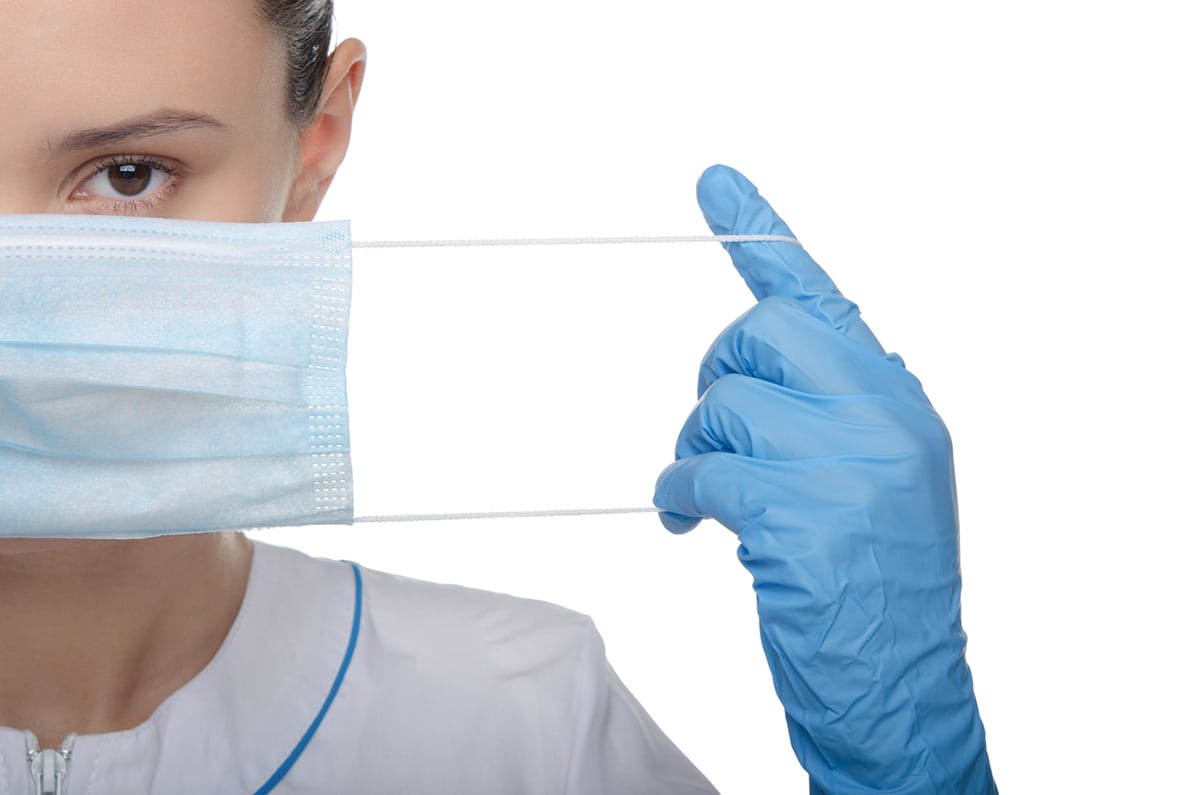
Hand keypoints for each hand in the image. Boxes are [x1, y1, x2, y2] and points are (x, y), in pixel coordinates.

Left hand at [654, 166, 996, 793]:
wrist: (902, 685)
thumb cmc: (879, 585)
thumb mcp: (882, 482)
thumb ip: (838, 413)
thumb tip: (761, 370)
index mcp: (900, 404)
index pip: (822, 296)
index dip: (763, 233)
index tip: (714, 184)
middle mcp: (884, 419)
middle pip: (762, 332)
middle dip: (718, 372)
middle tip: (712, 425)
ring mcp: (848, 467)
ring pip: (726, 403)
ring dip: (697, 448)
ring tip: (706, 496)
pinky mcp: (802, 519)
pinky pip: (705, 470)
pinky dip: (682, 493)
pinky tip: (692, 523)